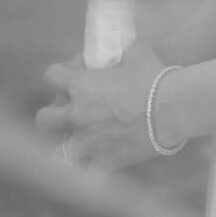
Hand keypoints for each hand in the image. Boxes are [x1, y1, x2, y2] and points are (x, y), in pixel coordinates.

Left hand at [36, 39, 172, 174]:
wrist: (172, 109)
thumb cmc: (153, 77)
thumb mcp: (136, 52)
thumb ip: (120, 50)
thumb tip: (119, 45)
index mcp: (80, 86)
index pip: (51, 75)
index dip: (60, 73)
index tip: (76, 72)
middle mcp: (76, 115)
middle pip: (44, 118)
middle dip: (52, 113)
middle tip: (71, 110)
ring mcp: (87, 142)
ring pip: (58, 152)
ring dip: (68, 144)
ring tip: (82, 140)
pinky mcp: (103, 161)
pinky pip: (86, 170)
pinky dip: (90, 166)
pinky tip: (100, 158)